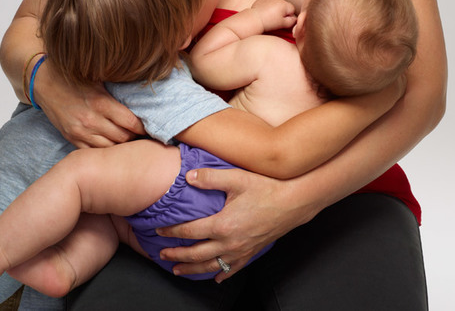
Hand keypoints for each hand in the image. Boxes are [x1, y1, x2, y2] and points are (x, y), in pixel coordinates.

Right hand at [32, 58, 144, 147]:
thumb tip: (143, 98)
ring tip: (131, 142)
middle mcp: (91, 120)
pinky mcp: (71, 138)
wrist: (43, 82)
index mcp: (101, 102)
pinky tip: (113, 147)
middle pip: (123, 138)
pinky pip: (93, 152)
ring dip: (122, 146)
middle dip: (136, 137)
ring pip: (110, 148)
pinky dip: (105, 151)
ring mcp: (80, 132)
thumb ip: (117, 92)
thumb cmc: (74, 77)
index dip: (144, 127)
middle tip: (145, 136)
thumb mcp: (98, 78)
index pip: (131, 122)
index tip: (153, 127)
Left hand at [157, 166, 313, 281]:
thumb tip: (188, 177)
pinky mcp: (252, 252)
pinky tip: (216, 278)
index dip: (172, 232)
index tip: (159, 231)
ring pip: (212, 266)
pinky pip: (233, 268)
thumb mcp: (236, 177)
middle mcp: (230, 242)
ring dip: (193, 270)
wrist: (294, 201)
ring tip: (178, 270)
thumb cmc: (266, 187)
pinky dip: (222, 274)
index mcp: (223, 224)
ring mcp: (242, 250)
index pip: (190, 232)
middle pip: (197, 254)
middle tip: (162, 255)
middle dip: (177, 255)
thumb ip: (210, 177)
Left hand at [250, 0, 296, 31]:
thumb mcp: (283, 24)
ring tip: (269, 16)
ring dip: (276, 9)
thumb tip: (295, 19)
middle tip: (276, 19)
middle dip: (283, 12)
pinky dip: (269, 7)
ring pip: (277, 4)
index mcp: (284, 4)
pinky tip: (265, 13)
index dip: (289, 16)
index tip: (282, 21)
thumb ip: (292, 21)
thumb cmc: (270, 22)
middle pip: (285, 6)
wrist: (254, 19)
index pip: (292, 9)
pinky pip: (269, 2)